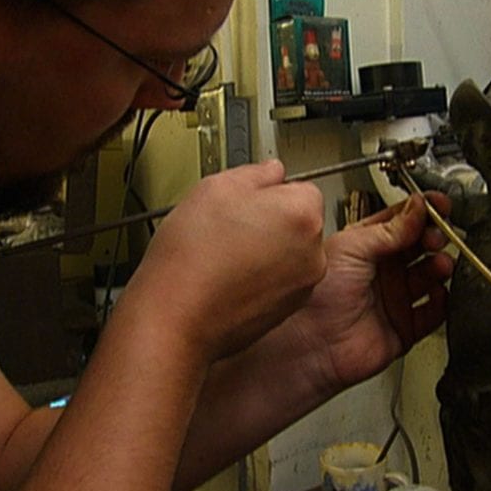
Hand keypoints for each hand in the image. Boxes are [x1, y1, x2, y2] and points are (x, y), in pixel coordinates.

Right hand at [119, 160, 326, 362]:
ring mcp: (302, 286)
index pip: (299, 187)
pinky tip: (227, 278)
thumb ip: (255, 172)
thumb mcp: (215, 187)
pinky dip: (259, 278)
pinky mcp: (286, 311)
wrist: (176, 319)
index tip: (242, 202)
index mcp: (303, 214)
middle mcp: (313, 252)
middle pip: (297, 222)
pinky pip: (278, 282)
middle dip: (269, 221)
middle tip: (228, 227)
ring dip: (264, 250)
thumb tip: (271, 171)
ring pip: (288, 253)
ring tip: (223, 255)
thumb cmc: (192, 257)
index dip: (266, 192)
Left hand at [281, 191, 453, 391]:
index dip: (423, 212)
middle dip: (434, 237)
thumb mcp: (352, 248)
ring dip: (441, 266)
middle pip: (421, 247)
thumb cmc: (316, 296)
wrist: (311, 343)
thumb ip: (390, 229)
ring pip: (431, 276)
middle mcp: (382, 271)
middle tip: (437, 237)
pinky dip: (443, 302)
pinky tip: (440, 292)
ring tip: (440, 264)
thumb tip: (419, 207)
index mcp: (367, 246)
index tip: (440, 205)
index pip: (403, 222)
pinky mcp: (404, 327)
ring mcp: (394, 299)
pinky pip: (434, 313)